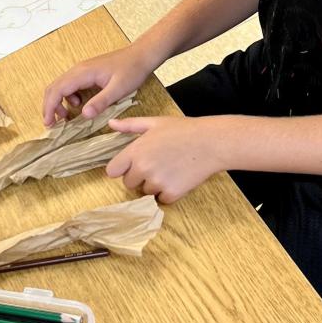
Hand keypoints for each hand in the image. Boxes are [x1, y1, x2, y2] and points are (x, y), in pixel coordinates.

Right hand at [41, 44, 156, 126]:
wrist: (141, 55)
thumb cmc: (131, 70)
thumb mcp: (118, 89)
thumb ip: (101, 101)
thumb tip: (84, 114)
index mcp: (83, 73)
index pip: (57, 90)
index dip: (50, 107)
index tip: (48, 123)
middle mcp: (78, 70)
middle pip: (54, 87)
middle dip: (50, 106)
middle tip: (52, 124)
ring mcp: (82, 70)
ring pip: (61, 85)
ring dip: (58, 102)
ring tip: (66, 117)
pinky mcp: (87, 72)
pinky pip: (70, 84)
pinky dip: (68, 97)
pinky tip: (79, 104)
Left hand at [105, 116, 224, 203]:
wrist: (211, 142)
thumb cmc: (183, 129)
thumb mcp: (155, 122)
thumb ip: (130, 125)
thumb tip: (111, 124)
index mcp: (135, 151)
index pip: (112, 171)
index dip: (122, 168)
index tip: (132, 164)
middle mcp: (143, 169)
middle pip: (129, 184)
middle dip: (139, 177)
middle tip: (156, 163)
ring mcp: (157, 182)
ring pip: (146, 192)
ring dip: (154, 184)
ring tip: (170, 168)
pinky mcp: (171, 193)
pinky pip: (162, 199)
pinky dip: (168, 192)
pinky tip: (178, 177)